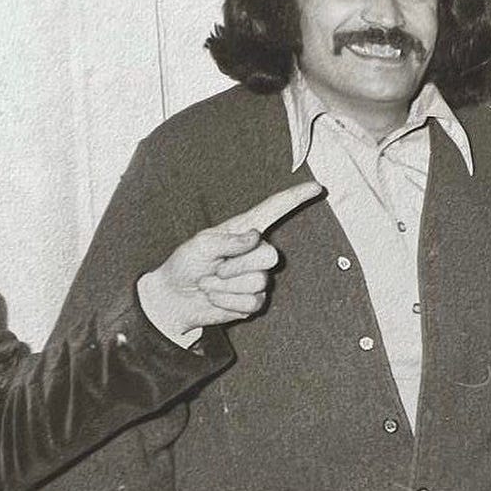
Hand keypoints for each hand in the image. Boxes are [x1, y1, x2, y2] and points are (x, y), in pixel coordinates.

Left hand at [137, 181, 321, 343]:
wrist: (174, 298)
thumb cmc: (185, 265)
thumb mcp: (199, 245)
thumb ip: (227, 240)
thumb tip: (255, 236)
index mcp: (242, 231)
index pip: (273, 210)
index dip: (295, 198)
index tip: (316, 187)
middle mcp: (254, 252)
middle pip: (270, 256)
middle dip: (237, 266)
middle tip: (215, 269)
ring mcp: (256, 277)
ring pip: (258, 282)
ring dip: (227, 287)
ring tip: (211, 283)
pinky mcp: (253, 301)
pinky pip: (252, 303)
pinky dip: (227, 302)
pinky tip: (216, 298)